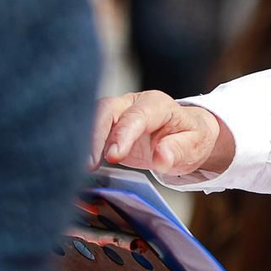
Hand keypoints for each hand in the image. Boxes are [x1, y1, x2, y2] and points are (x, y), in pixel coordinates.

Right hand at [90, 91, 232, 176]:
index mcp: (157, 105)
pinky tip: (77, 162)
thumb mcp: (192, 146)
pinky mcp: (107, 126)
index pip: (136, 115)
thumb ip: (177, 151)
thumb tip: (162, 158)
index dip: (122, 134)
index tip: (113, 156)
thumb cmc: (189, 138)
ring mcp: (118, 113)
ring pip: (92, 117)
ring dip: (84, 140)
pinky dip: (80, 143)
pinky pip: (88, 129)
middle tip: (89, 164)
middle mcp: (133, 103)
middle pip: (107, 110)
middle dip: (95, 135)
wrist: (185, 136)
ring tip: (81, 166)